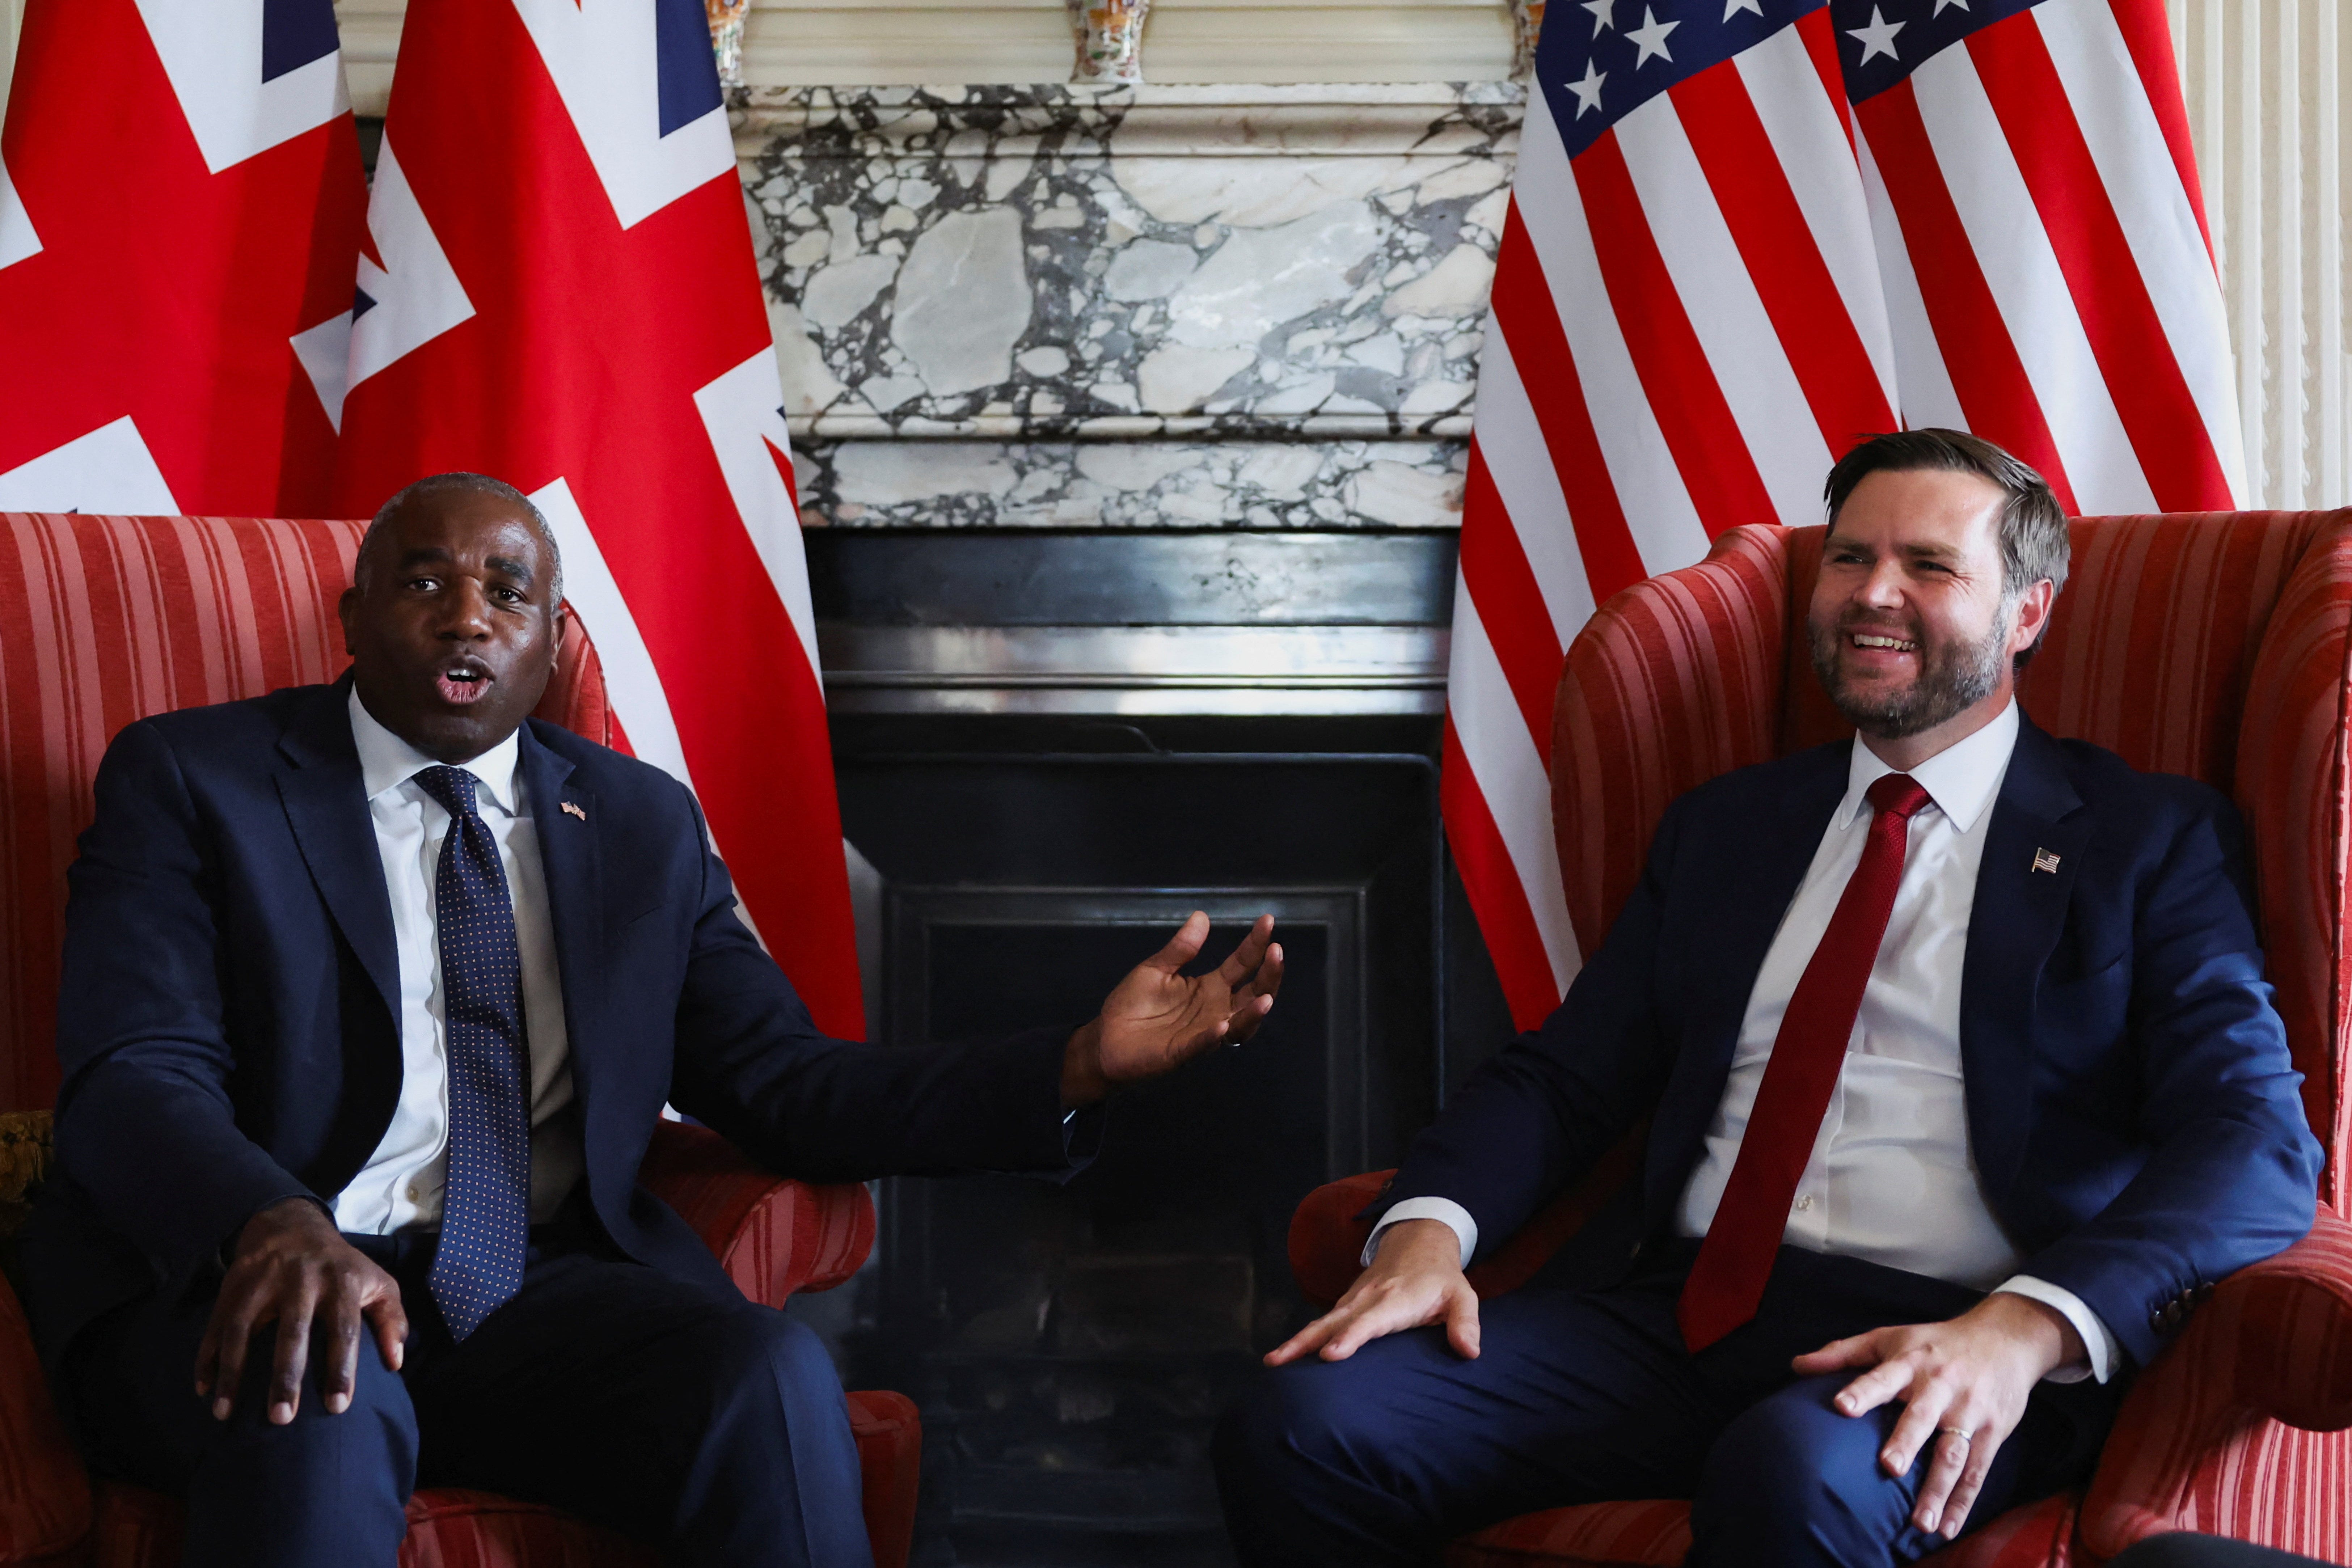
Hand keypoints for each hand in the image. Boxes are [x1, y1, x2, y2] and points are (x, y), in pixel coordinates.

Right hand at [194, 1198, 407, 1425]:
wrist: (292, 1223)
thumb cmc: (342, 1266)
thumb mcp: (377, 1282)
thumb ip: (391, 1319)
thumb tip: (395, 1363)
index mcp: (342, 1281)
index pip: (344, 1330)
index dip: (341, 1369)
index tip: (337, 1407)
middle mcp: (302, 1279)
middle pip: (293, 1332)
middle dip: (286, 1377)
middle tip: (281, 1418)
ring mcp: (263, 1280)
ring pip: (243, 1328)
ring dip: (232, 1373)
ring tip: (225, 1413)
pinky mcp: (233, 1283)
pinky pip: (216, 1324)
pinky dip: (207, 1356)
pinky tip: (204, 1388)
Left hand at [1061, 912, 1283, 1106]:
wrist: (1105, 1039)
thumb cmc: (1132, 1006)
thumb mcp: (1155, 969)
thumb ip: (1180, 948)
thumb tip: (1202, 915)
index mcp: (1210, 988)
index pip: (1242, 964)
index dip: (1256, 943)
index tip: (1267, 920)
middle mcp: (1215, 1010)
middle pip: (1253, 994)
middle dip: (1269, 975)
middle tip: (1276, 952)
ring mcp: (1203, 1033)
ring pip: (1239, 1025)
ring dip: (1253, 1013)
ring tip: (1265, 998)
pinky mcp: (1182, 1053)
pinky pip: (1203, 1046)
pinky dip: (1213, 1037)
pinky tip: (1221, 1026)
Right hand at [1263, 1217, 1479, 1365]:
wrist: (1418, 1239)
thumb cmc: (1441, 1276)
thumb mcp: (1463, 1295)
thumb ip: (1465, 1322)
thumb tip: (1469, 1352)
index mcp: (1395, 1300)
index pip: (1369, 1322)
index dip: (1350, 1338)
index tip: (1330, 1355)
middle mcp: (1368, 1299)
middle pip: (1332, 1322)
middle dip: (1304, 1342)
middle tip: (1278, 1361)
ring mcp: (1354, 1299)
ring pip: (1322, 1322)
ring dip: (1297, 1340)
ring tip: (1273, 1361)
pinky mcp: (1348, 1303)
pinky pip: (1324, 1321)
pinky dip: (1304, 1336)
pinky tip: (1288, 1354)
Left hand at [1792, 1292, 2083, 1538]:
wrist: (2004, 1339)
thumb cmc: (1935, 1342)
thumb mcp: (1889, 1338)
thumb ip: (1843, 1353)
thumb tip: (1796, 1365)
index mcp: (1910, 1363)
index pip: (1883, 1377)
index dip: (1863, 1390)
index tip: (1842, 1406)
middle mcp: (1940, 1387)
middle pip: (1922, 1416)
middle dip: (1907, 1442)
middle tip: (1890, 1467)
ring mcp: (1968, 1412)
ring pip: (1953, 1453)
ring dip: (1938, 1489)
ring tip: (1920, 1521)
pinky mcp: (1991, 1433)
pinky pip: (1977, 1471)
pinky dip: (1963, 1501)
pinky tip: (1948, 1526)